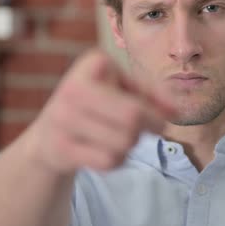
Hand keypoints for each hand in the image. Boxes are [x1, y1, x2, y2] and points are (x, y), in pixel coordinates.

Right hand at [25, 48, 174, 174]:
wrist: (49, 134)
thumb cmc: (96, 104)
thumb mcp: (122, 87)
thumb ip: (152, 94)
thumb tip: (175, 112)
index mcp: (93, 63)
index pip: (138, 96)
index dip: (156, 111)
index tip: (157, 116)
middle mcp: (73, 88)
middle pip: (132, 120)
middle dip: (150, 128)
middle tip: (152, 129)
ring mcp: (63, 119)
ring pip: (123, 144)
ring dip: (131, 146)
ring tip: (121, 137)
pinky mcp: (59, 147)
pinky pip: (109, 161)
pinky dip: (117, 160)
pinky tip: (106, 151)